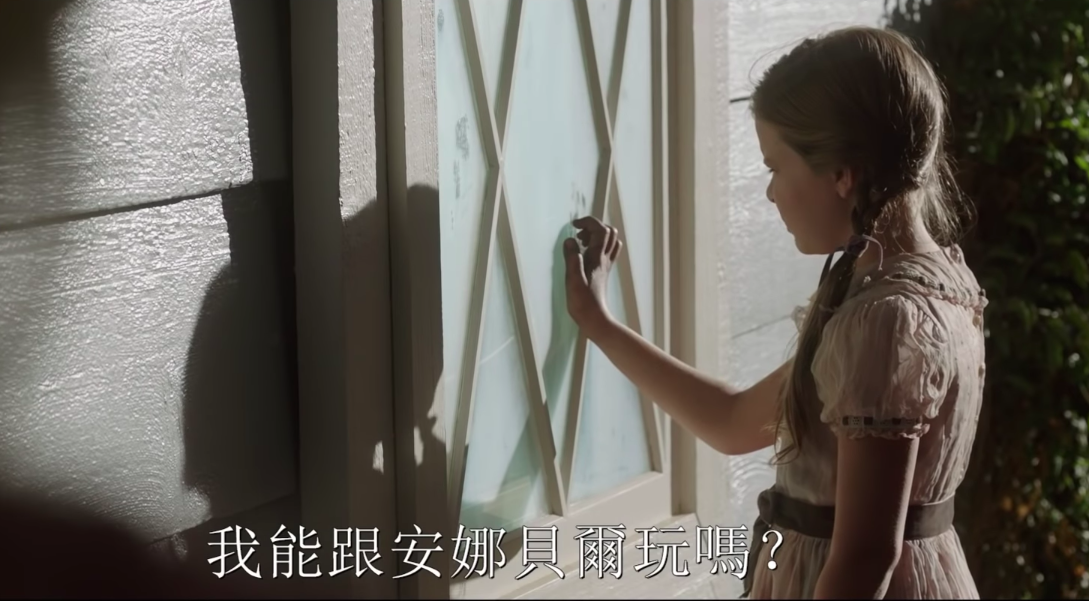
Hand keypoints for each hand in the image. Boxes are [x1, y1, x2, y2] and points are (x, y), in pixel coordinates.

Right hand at [563, 216, 621, 336]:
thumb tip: (570, 240)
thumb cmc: (582, 302)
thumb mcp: (573, 280)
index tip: (574, 226)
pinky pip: (608, 251)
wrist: (594, 319)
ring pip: (610, 240)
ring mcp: (606, 265)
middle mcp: (605, 259)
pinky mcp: (604, 271)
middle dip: (593, 227)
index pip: (600, 230)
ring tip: (581, 243)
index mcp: (597, 258)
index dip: (588, 222)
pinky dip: (599, 245)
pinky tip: (586, 254)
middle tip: (578, 235)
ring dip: (596, 235)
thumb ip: (572, 259)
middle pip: (609, 232)